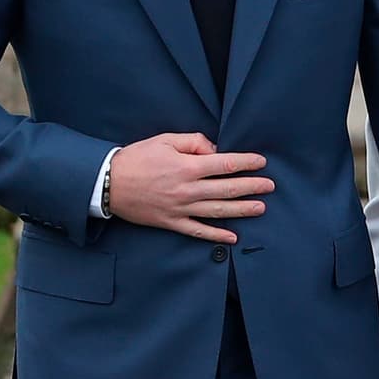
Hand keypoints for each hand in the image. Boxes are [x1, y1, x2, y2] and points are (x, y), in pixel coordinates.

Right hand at [108, 133, 273, 241]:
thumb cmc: (137, 158)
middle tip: (270, 186)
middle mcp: (187, 190)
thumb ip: (193, 142)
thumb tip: (215, 150)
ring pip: (218, 211)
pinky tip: (233, 237)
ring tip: (260, 208)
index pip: (225, 164)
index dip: (246, 163)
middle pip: (227, 189)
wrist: (108, 183)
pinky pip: (198, 231)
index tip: (261, 162)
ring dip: (242, 210)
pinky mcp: (172, 222)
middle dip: (252, 186)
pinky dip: (216, 235)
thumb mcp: (164, 140)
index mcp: (186, 167)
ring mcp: (181, 209)